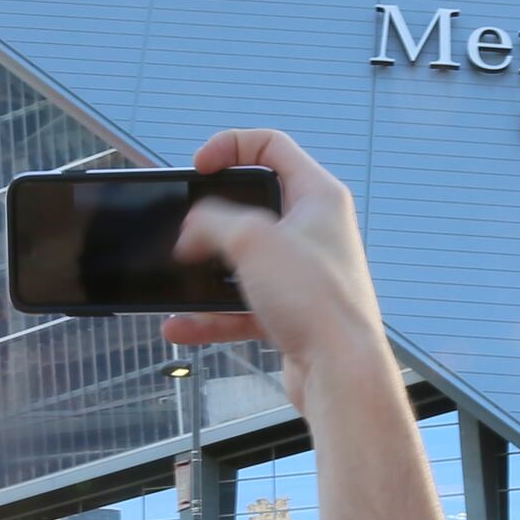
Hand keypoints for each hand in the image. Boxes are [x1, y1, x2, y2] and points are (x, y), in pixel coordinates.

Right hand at [166, 130, 394, 407]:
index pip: (272, 146)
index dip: (231, 146)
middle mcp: (314, 231)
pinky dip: (210, 316)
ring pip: (241, 262)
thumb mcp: (252, 240)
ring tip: (178, 280)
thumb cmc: (317, 300)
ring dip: (205, 273)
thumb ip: (212, 221)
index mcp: (318, 196)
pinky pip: (240, 306)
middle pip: (251, 206)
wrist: (340, 373)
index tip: (200, 166)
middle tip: (187, 226)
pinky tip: (181, 326)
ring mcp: (301, 274)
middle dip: (211, 218)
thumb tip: (192, 228)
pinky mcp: (290, 312)